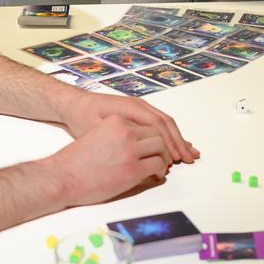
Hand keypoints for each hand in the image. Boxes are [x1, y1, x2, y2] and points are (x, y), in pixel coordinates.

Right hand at [52, 115, 169, 206]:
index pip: (146, 122)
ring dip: (164, 156)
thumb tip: (136, 145)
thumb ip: (117, 135)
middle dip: (165, 144)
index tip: (159, 143)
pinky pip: (157, 164)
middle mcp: (125, 131)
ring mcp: (130, 149)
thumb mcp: (97, 135)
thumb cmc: (75, 161)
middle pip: (157, 132)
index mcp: (116, 121)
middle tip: (167, 155)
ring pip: (161, 147)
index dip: (155, 134)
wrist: (60, 177)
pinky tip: (155, 174)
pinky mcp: (132, 169)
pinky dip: (160, 169)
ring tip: (162, 165)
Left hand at [61, 88, 199, 164]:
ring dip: (177, 139)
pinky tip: (175, 145)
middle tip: (190, 158)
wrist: (74, 104)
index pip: (157, 125)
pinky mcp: (137, 114)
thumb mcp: (97, 129)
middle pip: (166, 123)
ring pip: (164, 123)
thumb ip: (119, 137)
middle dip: (179, 142)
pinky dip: (168, 135)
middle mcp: (139, 105)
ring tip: (188, 153)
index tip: (176, 158)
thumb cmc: (82, 117)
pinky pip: (158, 123)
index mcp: (130, 108)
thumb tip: (142, 150)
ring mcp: (139, 108)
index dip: (169, 142)